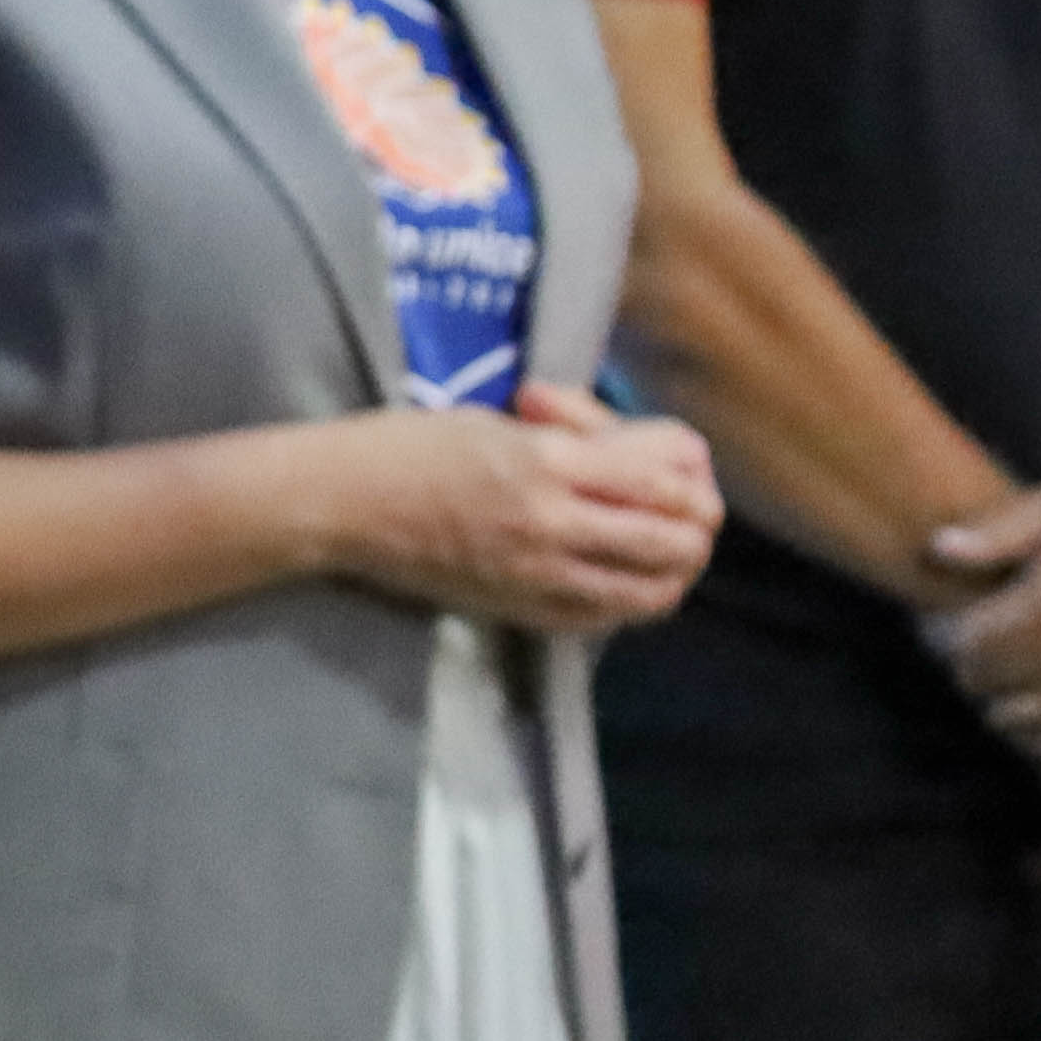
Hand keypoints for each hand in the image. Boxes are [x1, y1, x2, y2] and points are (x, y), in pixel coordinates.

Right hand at [309, 393, 719, 637]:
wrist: (343, 504)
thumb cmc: (410, 445)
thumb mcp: (499, 423)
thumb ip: (572, 442)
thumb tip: (637, 457)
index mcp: (546, 463)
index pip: (662, 482)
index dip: (692, 479)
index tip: (689, 471)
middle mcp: (552, 524)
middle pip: (672, 543)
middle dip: (696, 529)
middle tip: (690, 515)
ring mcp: (537, 575)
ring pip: (649, 592)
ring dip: (671, 571)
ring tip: (666, 553)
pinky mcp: (519, 610)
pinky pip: (602, 618)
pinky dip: (628, 602)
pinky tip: (619, 581)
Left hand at [925, 480, 1040, 747]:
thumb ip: (993, 534)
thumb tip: (937, 548)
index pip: (966, 648)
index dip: (940, 634)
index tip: (941, 618)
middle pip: (986, 686)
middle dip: (965, 663)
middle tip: (972, 639)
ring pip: (1019, 720)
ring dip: (999, 695)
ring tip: (1004, 661)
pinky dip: (1040, 724)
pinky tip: (1038, 690)